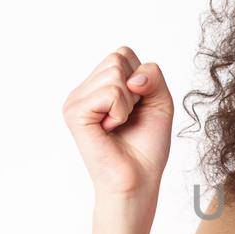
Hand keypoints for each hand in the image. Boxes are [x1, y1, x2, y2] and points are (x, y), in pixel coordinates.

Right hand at [61, 46, 174, 200]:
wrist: (138, 180)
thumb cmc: (146, 146)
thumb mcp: (160, 101)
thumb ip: (152, 76)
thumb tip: (131, 77)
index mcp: (98, 86)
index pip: (123, 54)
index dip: (141, 79)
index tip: (137, 107)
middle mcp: (83, 90)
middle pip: (118, 58)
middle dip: (135, 89)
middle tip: (127, 117)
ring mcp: (75, 100)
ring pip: (115, 73)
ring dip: (129, 102)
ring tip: (119, 124)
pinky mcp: (74, 112)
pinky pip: (111, 92)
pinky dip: (121, 111)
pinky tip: (111, 129)